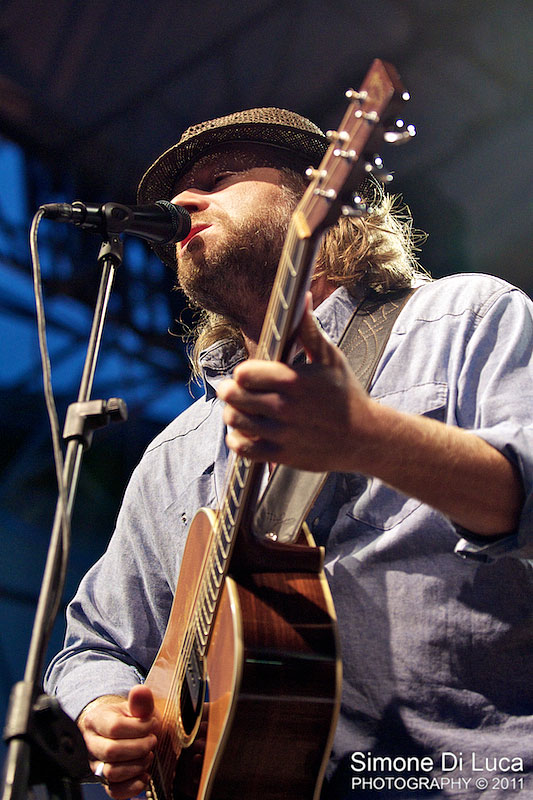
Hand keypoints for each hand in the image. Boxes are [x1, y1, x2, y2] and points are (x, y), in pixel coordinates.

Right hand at [78, 685, 159, 799]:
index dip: (138, 728)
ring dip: (137, 766)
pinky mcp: (104, 782)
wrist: (123, 732)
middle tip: (153, 740)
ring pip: (112, 772)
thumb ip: (140, 701)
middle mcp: (91, 744)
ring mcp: (96, 765)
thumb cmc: (130, 719)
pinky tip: (144, 775)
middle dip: (139, 747)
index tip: (153, 724)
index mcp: (95, 720)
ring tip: (149, 755)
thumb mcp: (136, 707)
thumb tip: (140, 691)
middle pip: (111, 751)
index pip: (114, 727)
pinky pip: (114, 791)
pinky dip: (132, 786)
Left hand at [217, 296, 374, 471]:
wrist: (365, 436)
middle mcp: (284, 407)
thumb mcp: (330, 358)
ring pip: (235, 422)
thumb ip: (309, 330)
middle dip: (230, 392)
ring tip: (238, 410)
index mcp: (293, 380)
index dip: (242, 373)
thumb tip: (303, 297)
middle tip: (233, 391)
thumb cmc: (345, 394)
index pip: (244, 373)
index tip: (247, 375)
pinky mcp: (282, 454)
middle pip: (234, 397)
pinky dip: (237, 441)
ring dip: (231, 415)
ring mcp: (282, 433)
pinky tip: (242, 433)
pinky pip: (244, 449)